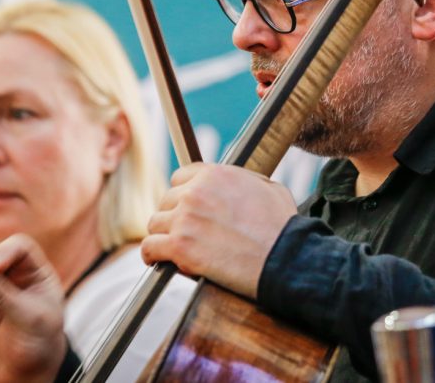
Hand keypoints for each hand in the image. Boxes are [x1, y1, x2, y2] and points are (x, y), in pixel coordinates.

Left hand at [141, 162, 296, 298]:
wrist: (285, 258)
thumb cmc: (282, 226)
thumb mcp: (268, 188)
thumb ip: (244, 181)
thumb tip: (235, 184)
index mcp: (214, 174)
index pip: (180, 178)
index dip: (184, 195)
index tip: (187, 209)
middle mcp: (195, 192)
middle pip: (166, 201)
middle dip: (175, 217)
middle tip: (185, 233)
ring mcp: (185, 218)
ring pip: (155, 223)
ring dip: (163, 236)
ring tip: (171, 248)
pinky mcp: (180, 246)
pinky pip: (150, 247)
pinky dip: (151, 255)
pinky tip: (156, 260)